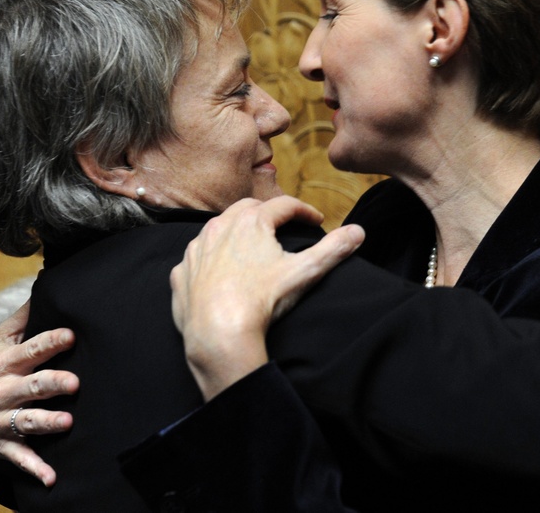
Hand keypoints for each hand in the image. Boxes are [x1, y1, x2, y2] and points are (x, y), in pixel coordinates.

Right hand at [0, 299, 78, 485]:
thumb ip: (22, 318)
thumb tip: (45, 285)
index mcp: (5, 364)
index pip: (30, 349)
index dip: (50, 342)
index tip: (71, 335)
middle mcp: (3, 392)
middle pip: (31, 386)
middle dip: (52, 384)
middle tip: (74, 383)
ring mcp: (1, 420)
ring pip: (26, 421)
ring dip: (46, 423)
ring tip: (66, 422)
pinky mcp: (3, 446)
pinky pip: (20, 459)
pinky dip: (34, 469)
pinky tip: (51, 478)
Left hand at [171, 196, 364, 399]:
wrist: (219, 334)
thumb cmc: (263, 301)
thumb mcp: (305, 272)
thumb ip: (333, 249)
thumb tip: (358, 231)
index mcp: (251, 222)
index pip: (284, 205)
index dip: (304, 211)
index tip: (316, 221)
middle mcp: (219, 227)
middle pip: (248, 208)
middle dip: (268, 214)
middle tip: (284, 227)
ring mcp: (196, 249)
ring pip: (218, 228)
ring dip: (236, 231)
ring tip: (252, 245)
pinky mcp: (181, 272)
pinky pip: (198, 256)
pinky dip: (212, 257)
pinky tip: (221, 271)